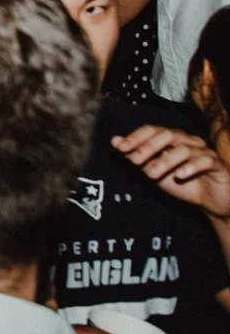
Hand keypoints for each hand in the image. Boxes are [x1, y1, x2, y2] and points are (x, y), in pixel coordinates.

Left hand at [114, 124, 229, 216]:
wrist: (210, 203)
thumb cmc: (182, 184)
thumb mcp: (154, 172)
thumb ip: (136, 157)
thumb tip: (115, 141)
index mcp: (172, 139)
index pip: (152, 130)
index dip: (136, 137)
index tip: (120, 148)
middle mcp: (188, 141)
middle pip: (167, 135)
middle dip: (148, 147)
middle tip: (134, 161)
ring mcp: (204, 151)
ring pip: (184, 149)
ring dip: (165, 161)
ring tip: (150, 175)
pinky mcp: (218, 164)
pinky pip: (205, 160)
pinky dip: (190, 167)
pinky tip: (180, 176)